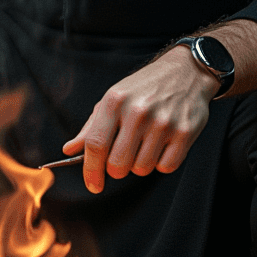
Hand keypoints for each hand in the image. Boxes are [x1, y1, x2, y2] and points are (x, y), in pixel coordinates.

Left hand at [61, 46, 216, 193]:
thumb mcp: (114, 98)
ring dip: (140, 164)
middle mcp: (138, 111)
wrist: (186, 71)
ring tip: (145, 144)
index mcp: (115, 100)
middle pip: (118, 164)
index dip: (91, 170)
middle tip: (123, 155)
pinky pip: (165, 166)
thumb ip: (91, 127)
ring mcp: (163, 122)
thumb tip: (69, 150)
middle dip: (117, 168)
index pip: (96, 144)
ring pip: (142, 169)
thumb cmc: (144, 88)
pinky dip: (161, 162)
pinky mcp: (185, 132)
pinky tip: (162, 145)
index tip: (93, 185)